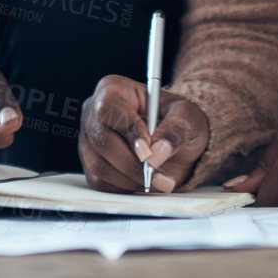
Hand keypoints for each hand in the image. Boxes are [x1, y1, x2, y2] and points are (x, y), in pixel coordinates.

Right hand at [79, 74, 209, 193]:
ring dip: (131, 179)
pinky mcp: (91, 165)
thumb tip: (156, 152)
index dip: (127, 130)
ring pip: (100, 166)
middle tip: (159, 174)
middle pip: (102, 141)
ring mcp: (90, 140)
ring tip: (158, 178)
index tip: (148, 151)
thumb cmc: (179, 122)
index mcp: (114, 89)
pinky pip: (100, 183)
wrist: (179, 143)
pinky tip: (142, 181)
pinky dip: (124, 187)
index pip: (108, 107)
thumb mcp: (188, 117)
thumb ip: (175, 129)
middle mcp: (95, 113)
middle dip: (132, 163)